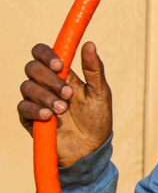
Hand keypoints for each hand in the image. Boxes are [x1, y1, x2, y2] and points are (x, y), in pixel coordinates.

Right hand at [18, 42, 112, 166]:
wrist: (90, 149)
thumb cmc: (97, 119)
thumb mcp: (100, 93)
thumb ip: (94, 70)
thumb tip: (89, 43)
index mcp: (62, 74)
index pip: (43, 54)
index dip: (47, 55)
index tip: (60, 65)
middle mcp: (45, 84)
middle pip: (32, 68)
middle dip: (49, 79)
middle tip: (68, 93)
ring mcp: (36, 101)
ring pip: (26, 87)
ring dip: (46, 96)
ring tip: (63, 109)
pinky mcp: (29, 118)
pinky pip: (23, 107)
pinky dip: (36, 110)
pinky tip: (50, 116)